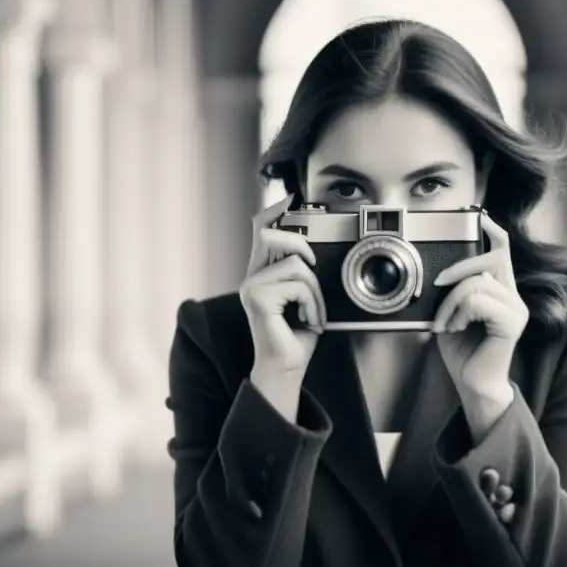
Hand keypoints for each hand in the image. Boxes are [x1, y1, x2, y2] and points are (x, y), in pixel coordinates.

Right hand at [240, 194, 326, 377]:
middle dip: (301, 246)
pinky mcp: (258, 299)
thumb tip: (311, 253)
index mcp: (262, 273)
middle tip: (313, 272)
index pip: (260, 230)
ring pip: (297, 265)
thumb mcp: (304, 298)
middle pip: (271, 235)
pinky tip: (307, 320)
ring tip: (311, 313)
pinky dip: (312, 304)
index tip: (290, 198)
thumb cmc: (296, 337)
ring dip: (315, 292)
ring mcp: (251, 287)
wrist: (286, 368)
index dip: (273, 210)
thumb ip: (302, 274)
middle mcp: (252, 277)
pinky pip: (299, 285)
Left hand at [432, 212, 528, 400]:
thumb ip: (455, 291)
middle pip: (494, 257)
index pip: (503, 250)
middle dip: (460, 265)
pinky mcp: (512, 323)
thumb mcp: (452, 313)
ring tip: (446, 323)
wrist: (472, 386)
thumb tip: (442, 271)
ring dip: (451, 302)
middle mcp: (513, 296)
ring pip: (478, 282)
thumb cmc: (463, 352)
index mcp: (501, 291)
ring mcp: (516, 309)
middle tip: (438, 282)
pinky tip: (455, 328)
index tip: (478, 216)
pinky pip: (478, 301)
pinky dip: (458, 313)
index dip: (492, 230)